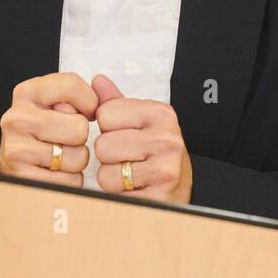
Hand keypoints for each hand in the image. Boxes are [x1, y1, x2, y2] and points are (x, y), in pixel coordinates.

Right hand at [0, 73, 97, 185]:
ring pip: (78, 157)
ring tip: (60, 155)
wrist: (18, 163)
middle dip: (81, 136)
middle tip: (66, 138)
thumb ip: (85, 93)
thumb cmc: (45, 131)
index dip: (89, 102)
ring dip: (77, 161)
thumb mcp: (59, 103)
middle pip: (79, 127)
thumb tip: (103, 86)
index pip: (71, 86)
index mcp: (27, 93)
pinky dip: (70, 180)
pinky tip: (56, 172)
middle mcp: (17, 118)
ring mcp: (16, 149)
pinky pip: (70, 181)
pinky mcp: (23, 178)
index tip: (84, 111)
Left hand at [90, 74, 192, 203]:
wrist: (179, 191)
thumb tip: (97, 80)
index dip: (108, 129)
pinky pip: (115, 195)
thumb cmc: (155, 155)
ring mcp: (166, 169)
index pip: (105, 113)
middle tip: (129, 160)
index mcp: (161, 113)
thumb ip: (116, 102)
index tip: (125, 136)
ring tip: (131, 176)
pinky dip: (118, 197)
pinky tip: (134, 191)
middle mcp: (167, 139)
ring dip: (112, 179)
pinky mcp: (159, 197)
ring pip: (105, 173)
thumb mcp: (140, 123)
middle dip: (108, 157)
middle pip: (102, 144)